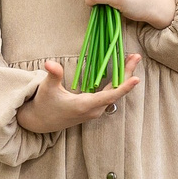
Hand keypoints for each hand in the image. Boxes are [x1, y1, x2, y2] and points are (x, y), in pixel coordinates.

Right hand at [17, 54, 140, 133]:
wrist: (40, 122)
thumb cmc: (44, 104)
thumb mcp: (47, 88)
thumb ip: (53, 75)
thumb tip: (50, 63)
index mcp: (84, 105)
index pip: (109, 96)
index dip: (123, 88)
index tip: (136, 79)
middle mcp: (94, 110)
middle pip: (116, 92)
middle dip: (127, 74)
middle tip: (136, 57)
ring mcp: (95, 110)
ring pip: (114, 93)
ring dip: (124, 77)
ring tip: (131, 59)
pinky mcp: (94, 108)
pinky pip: (110, 94)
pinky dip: (117, 82)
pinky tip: (121, 71)